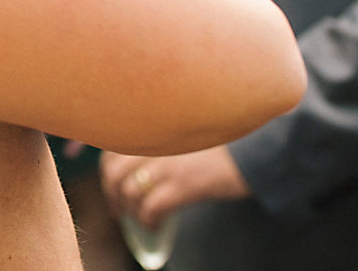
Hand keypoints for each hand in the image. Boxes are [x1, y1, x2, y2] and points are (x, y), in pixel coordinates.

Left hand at [101, 146, 249, 228]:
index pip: (110, 151)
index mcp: (149, 131)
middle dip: (113, 195)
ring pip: (130, 192)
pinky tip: (154, 226)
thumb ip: (154, 147)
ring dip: (131, 211)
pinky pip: (153, 207)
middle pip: (114, 173)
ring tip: (139, 220)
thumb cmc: (215, 148)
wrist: (250, 153)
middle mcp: (153, 143)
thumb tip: (132, 171)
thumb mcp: (177, 139)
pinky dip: (148, 221)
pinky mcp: (184, 184)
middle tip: (119, 211)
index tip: (112, 188)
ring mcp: (167, 163)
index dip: (107, 174)